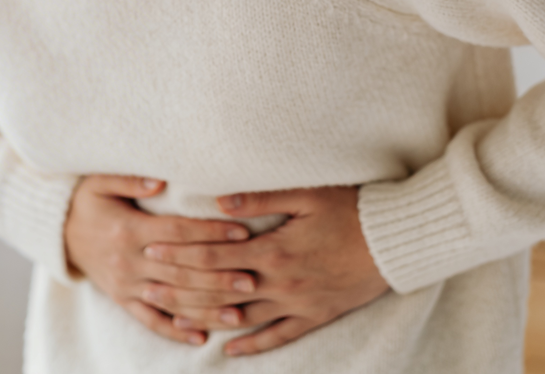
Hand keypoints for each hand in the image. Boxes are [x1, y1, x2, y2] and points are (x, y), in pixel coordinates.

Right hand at [63, 175, 256, 345]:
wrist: (57, 233)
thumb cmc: (87, 202)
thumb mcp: (100, 182)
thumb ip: (130, 179)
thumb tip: (161, 179)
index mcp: (129, 231)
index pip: (177, 233)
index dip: (210, 233)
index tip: (242, 232)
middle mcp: (129, 262)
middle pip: (181, 272)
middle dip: (218, 276)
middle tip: (253, 278)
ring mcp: (126, 286)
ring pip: (171, 301)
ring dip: (206, 308)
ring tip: (240, 312)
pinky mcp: (122, 300)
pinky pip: (150, 321)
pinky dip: (175, 331)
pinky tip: (201, 338)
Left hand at [141, 186, 390, 356]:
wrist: (397, 241)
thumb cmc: (353, 208)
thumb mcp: (307, 194)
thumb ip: (261, 197)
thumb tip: (219, 201)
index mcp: (273, 250)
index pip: (214, 256)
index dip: (180, 255)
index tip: (153, 251)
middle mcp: (280, 282)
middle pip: (219, 290)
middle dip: (180, 288)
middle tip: (148, 286)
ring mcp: (298, 304)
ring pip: (242, 318)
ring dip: (206, 319)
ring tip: (174, 318)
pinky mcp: (316, 316)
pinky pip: (279, 336)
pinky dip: (253, 345)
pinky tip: (230, 349)